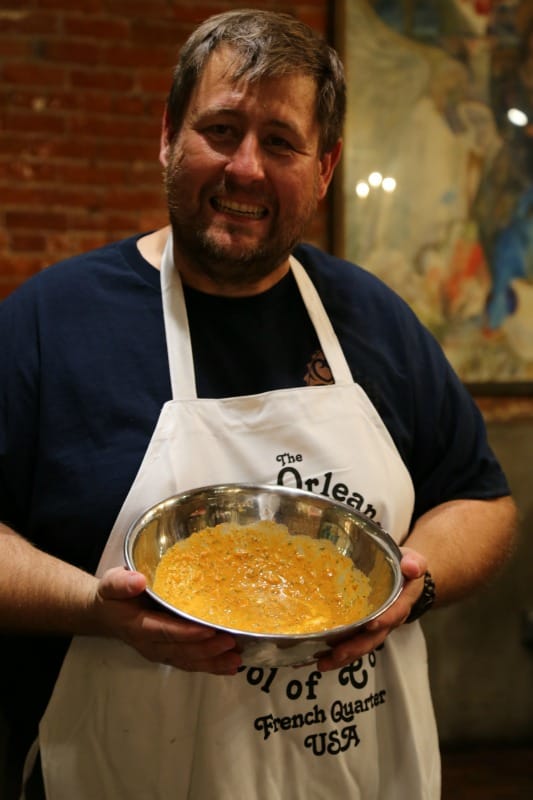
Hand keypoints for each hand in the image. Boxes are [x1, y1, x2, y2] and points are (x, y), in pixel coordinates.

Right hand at [90, 567, 241, 674]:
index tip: (208, 630)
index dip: (186, 633)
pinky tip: (229, 666)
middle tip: (230, 643)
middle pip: (180, 650)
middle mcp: (150, 644)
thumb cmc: (113, 595)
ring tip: (235, 660)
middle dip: (206, 650)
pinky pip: (189, 663)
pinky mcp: (168, 653)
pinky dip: (210, 665)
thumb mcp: (111, 583)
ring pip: (187, 661)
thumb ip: (122, 583)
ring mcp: (160, 652)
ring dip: (212, 662)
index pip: (165, 631)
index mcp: (137, 626)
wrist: (106, 614)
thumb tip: (138, 581)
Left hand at [316, 547, 427, 671]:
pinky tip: (318, 657)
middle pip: (374, 638)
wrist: (406, 577)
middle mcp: (389, 620)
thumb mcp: (414, 561)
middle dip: (356, 647)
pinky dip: (336, 652)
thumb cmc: (405, 568)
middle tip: (338, 653)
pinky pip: (352, 642)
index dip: (384, 620)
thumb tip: (411, 568)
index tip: (371, 624)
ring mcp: (376, 627)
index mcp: (401, 602)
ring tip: (323, 663)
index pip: (395, 613)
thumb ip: (414, 564)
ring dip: (343, 656)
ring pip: (361, 645)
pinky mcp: (363, 629)